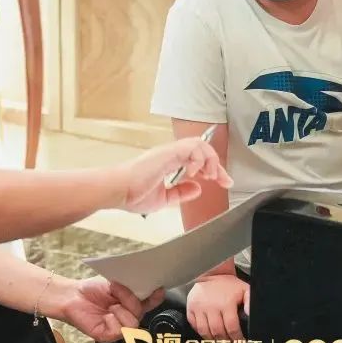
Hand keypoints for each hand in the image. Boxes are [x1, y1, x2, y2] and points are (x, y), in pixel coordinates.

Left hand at [49, 276, 164, 342]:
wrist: (72, 296)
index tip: (159, 289)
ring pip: (133, 323)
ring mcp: (118, 327)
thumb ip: (132, 286)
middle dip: (131, 299)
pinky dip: (114, 320)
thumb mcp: (115, 283)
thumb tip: (147, 284)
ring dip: (122, 310)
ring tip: (110, 305)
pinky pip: (120, 331)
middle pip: (142, 313)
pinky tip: (106, 315)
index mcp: (130, 303)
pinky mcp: (108, 336)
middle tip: (116, 289)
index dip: (156, 297)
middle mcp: (126, 316)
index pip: (149, 302)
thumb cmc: (91, 289)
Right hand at [115, 137, 230, 214]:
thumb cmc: (132, 194)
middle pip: (203, 148)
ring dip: (210, 159)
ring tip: (210, 175)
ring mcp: (169, 152)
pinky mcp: (167, 152)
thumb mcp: (164, 199)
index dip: (215, 169)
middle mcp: (171, 154)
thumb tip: (198, 188)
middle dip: (217, 164)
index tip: (224, 182)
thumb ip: (181, 193)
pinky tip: (195, 173)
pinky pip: (191, 147)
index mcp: (169, 163)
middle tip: (223, 180)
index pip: (198, 158)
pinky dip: (199, 158)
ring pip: (199, 144)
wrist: (117, 192)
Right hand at [187, 274, 248, 340]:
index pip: (232, 328)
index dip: (237, 339)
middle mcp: (211, 307)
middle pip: (218, 333)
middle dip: (225, 342)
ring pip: (205, 332)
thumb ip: (250, 302)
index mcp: (226, 303)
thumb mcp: (244, 289)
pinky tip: (208, 334)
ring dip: (213, 341)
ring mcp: (199, 308)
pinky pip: (195, 326)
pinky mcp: (190, 308)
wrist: (210, 273)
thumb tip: (250, 315)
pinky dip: (201, 333)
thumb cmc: (228, 285)